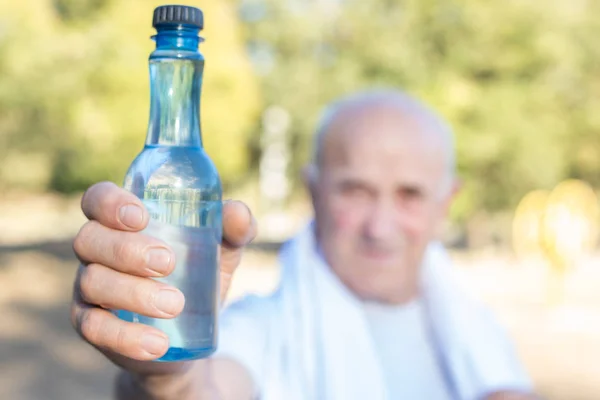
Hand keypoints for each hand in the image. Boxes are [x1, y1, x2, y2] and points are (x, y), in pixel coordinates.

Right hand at [70, 182, 255, 375]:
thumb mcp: (223, 249)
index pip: (97, 200)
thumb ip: (234, 228)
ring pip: (92, 283)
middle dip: (126, 249)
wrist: (192, 332)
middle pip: (89, 239)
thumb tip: (237, 213)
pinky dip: (126, 336)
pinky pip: (94, 328)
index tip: (142, 217)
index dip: (109, 203)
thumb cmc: (199, 274)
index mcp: (121, 222)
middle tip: (168, 262)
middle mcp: (97, 251)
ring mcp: (89, 288)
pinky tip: (157, 343)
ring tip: (175, 305)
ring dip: (133, 293)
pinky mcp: (92, 325)